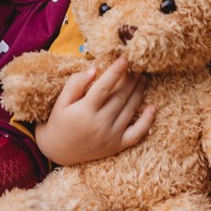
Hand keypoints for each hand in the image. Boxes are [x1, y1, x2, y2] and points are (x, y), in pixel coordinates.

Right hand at [34, 57, 154, 165]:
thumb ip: (75, 84)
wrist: (58, 152)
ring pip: (130, 109)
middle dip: (130, 78)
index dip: (116, 71)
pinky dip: (147, 121)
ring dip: (139, 92)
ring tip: (143, 78)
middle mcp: (100, 124)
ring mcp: (111, 136)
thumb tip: (94, 70)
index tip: (125, 58)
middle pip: (120, 96)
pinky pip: (137, 133)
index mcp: (85, 111)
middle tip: (137, 65)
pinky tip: (152, 107)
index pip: (104, 86)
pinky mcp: (117, 145)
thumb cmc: (59, 122)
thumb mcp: (61, 101)